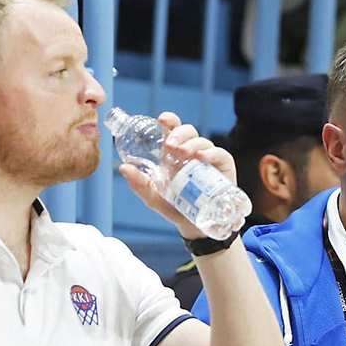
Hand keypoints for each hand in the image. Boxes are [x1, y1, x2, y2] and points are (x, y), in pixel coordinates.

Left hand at [117, 112, 235, 240]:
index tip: (162, 120)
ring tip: (183, 153)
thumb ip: (139, 183)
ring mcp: (208, 158)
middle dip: (178, 133)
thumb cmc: (174, 206)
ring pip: (202, 141)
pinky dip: (211, 152)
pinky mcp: (222, 167)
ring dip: (192, 144)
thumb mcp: (153, 196)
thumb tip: (123, 167)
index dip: (169, 120)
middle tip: (169, 145)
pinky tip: (202, 157)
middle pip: (188, 131)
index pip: (172, 129)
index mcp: (174, 153)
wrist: (194, 226)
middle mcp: (191, 152)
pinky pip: (219, 154)